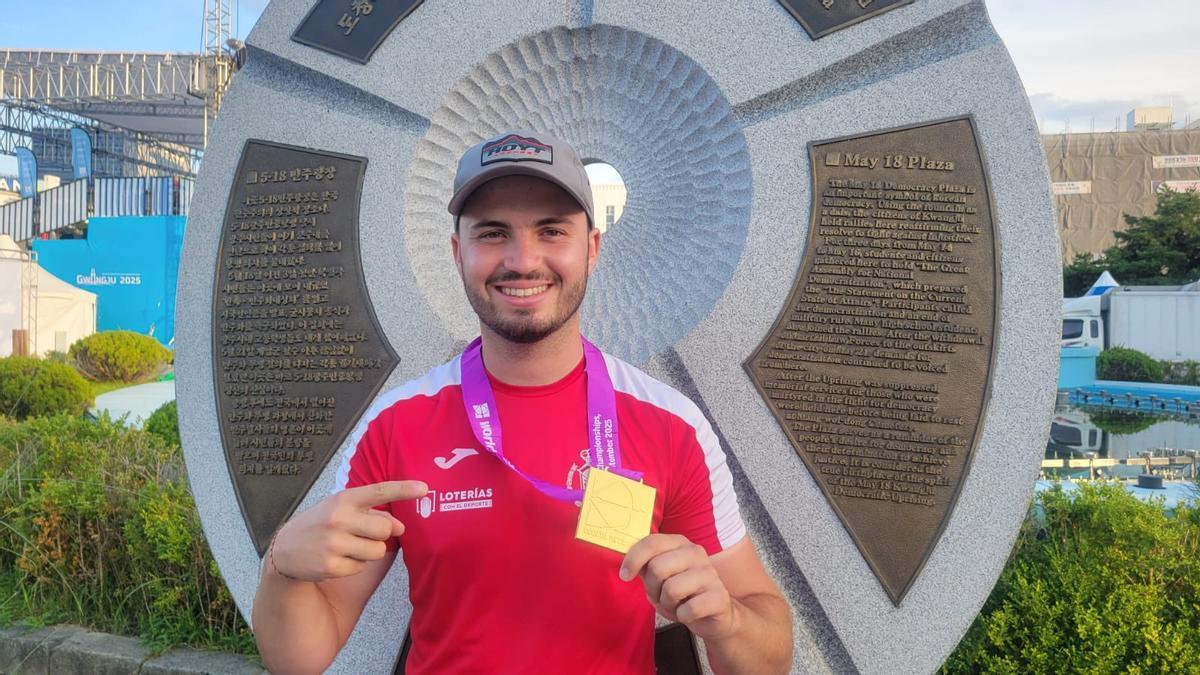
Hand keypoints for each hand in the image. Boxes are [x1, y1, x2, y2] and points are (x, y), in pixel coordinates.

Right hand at [270, 480, 427, 581]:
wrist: (285, 550)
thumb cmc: (321, 524)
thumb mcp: (342, 510)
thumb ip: (372, 513)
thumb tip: (400, 526)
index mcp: (343, 499)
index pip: (379, 491)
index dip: (404, 489)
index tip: (425, 488)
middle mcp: (338, 518)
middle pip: (385, 529)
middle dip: (380, 535)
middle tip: (362, 534)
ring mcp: (333, 543)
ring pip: (377, 551)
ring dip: (368, 552)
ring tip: (346, 547)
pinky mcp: (331, 566)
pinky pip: (361, 567)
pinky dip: (354, 566)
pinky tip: (336, 559)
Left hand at [619, 534, 737, 640]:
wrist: (716, 613)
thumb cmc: (684, 593)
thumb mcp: (661, 576)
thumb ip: (645, 565)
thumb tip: (626, 563)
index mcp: (680, 543)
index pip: (652, 542)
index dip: (633, 559)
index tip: (625, 575)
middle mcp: (696, 553)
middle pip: (658, 567)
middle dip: (652, 588)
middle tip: (660, 595)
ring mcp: (710, 574)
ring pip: (672, 589)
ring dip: (667, 604)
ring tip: (676, 604)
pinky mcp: (719, 596)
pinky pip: (688, 609)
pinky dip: (682, 616)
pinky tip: (689, 613)